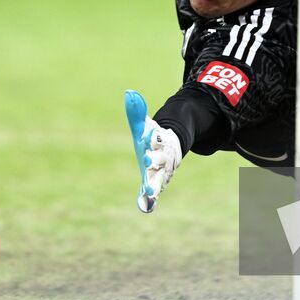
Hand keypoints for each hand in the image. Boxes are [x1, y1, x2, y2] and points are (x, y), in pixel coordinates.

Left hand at [124, 90, 183, 212]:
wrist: (170, 150)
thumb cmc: (153, 136)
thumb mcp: (145, 124)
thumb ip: (136, 111)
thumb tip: (129, 93)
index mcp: (159, 141)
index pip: (158, 138)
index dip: (155, 137)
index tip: (151, 135)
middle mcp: (163, 157)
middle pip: (160, 159)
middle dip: (155, 160)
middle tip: (148, 161)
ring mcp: (162, 171)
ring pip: (159, 178)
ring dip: (155, 184)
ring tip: (150, 191)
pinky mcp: (157, 183)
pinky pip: (153, 193)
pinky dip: (149, 200)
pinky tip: (145, 206)